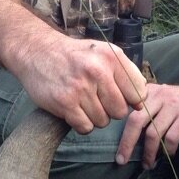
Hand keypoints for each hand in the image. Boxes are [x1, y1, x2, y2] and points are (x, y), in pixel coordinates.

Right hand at [15, 33, 147, 133]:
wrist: (37, 51)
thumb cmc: (74, 56)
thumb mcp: (103, 53)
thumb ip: (125, 74)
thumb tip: (141, 103)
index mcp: (111, 57)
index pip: (138, 93)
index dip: (131, 100)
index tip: (119, 97)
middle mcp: (98, 71)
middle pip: (120, 112)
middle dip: (110, 110)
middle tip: (96, 99)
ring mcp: (80, 88)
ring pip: (102, 121)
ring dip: (94, 117)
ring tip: (82, 102)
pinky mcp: (64, 103)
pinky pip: (85, 127)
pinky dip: (81, 124)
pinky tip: (74, 111)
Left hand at [116, 81, 178, 168]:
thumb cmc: (177, 100)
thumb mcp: (158, 96)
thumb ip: (143, 108)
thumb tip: (125, 134)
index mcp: (148, 92)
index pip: (129, 113)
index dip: (122, 135)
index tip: (118, 154)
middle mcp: (158, 96)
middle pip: (136, 121)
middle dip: (127, 144)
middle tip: (122, 160)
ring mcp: (173, 106)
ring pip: (154, 133)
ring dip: (149, 153)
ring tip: (148, 164)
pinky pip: (172, 137)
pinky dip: (168, 150)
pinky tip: (168, 156)